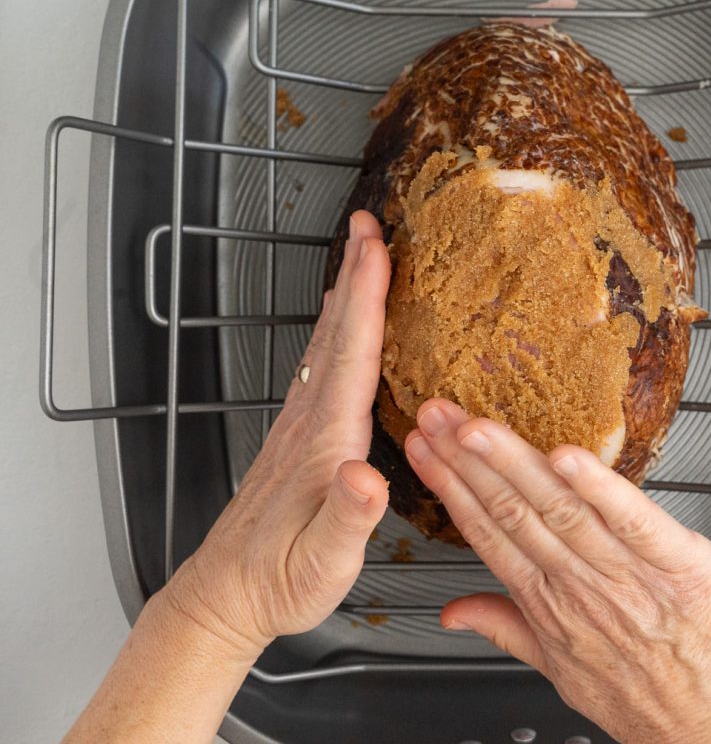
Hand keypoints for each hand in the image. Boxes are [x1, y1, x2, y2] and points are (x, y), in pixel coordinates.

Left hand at [162, 210, 391, 657]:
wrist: (226, 594)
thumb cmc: (278, 580)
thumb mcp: (323, 563)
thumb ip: (346, 518)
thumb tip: (365, 474)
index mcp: (325, 442)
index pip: (351, 355)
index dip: (367, 297)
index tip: (376, 247)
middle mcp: (308, 422)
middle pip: (336, 334)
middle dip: (355, 274)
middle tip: (368, 225)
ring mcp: (299, 426)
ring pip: (326, 345)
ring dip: (345, 296)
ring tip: (360, 259)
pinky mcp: (296, 437)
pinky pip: (320, 366)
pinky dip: (334, 332)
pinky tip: (338, 329)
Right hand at [404, 399, 710, 743]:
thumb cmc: (647, 702)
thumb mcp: (563, 672)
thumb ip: (506, 628)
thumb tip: (455, 613)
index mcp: (549, 602)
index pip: (487, 531)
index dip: (451, 485)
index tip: (424, 447)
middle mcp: (578, 584)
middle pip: (512, 510)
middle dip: (467, 459)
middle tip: (435, 415)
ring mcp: (626, 573)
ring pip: (558, 508)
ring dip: (513, 463)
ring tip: (478, 429)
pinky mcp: (679, 563)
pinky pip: (634, 520)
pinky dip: (600, 489)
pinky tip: (567, 457)